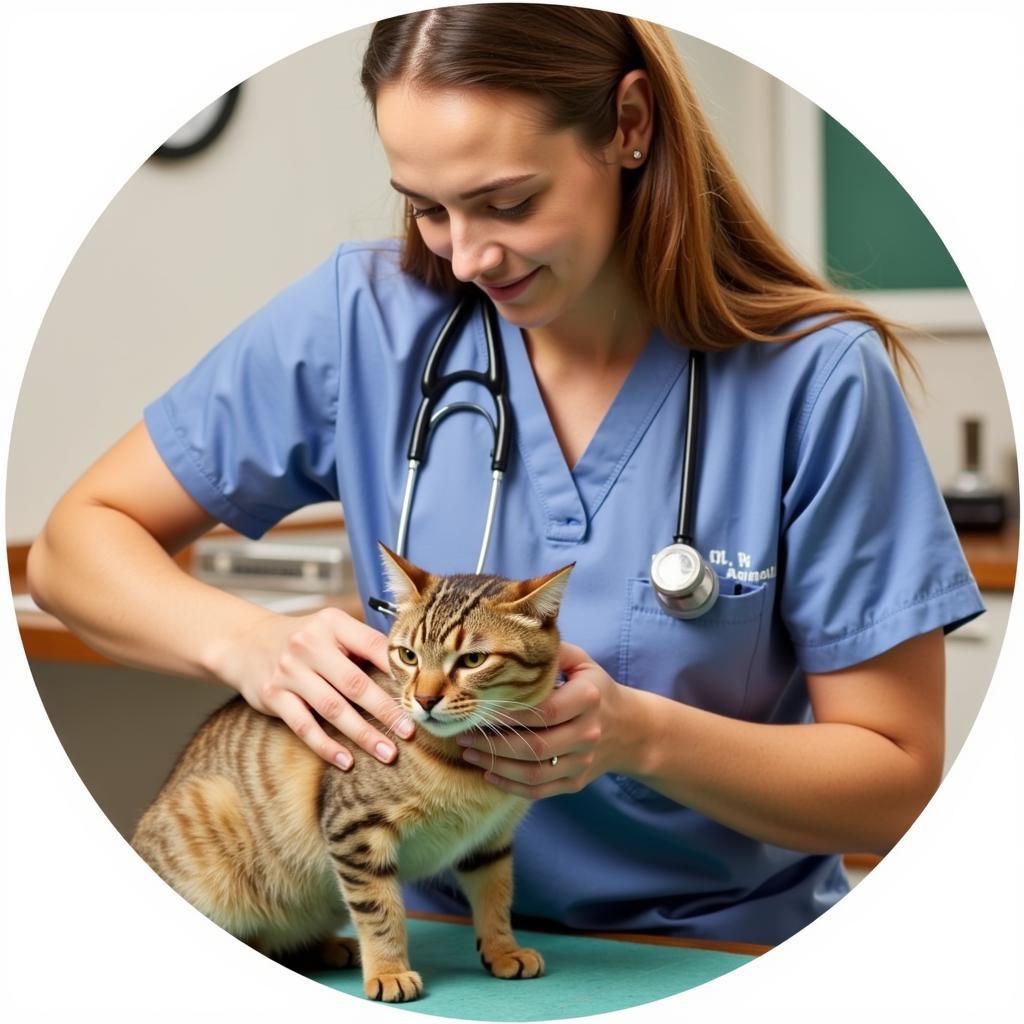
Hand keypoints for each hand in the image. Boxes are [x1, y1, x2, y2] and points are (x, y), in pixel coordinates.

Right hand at [208, 605, 414, 768]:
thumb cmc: (304, 640)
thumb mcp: (331, 629)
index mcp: (332, 623)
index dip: (399, 670)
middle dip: (387, 710)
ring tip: (388, 753)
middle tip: (411, 730)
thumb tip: (411, 671)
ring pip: (333, 708)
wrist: (246, 642)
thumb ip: (363, 645)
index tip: (421, 692)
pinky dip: (327, 746)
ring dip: (363, 734)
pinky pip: (304, 726)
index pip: (373, 645)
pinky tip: (347, 760)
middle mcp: (309, 645)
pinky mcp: (273, 696)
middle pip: (356, 683)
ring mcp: (289, 671)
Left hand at [455, 642, 628, 797]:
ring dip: (496, 766)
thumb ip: (552, 651)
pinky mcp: (576, 782)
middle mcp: (588, 733)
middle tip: (463, 735)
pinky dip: (511, 786)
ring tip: (469, 754)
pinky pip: (539, 791)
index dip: (509, 714)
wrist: (629, 729)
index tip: (479, 710)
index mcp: (588, 698)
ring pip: (533, 772)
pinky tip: (489, 773)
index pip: (544, 711)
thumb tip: (511, 638)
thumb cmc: (595, 688)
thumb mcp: (582, 663)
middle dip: (493, 743)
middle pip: (535, 746)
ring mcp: (583, 761)